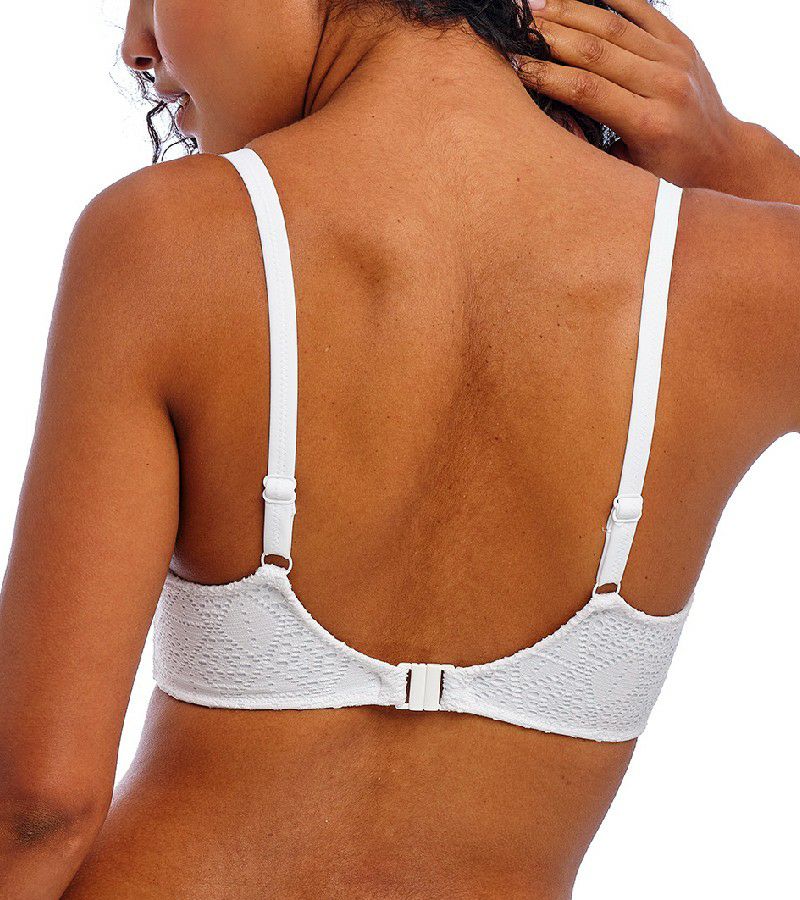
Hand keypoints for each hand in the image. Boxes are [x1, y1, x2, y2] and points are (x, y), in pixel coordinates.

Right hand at [523, 0, 753, 189]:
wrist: (721, 154)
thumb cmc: (668, 173)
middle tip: (516, 25)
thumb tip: (550, 117)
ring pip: (614, 25)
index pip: (585, 90)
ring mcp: (675, 58)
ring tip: (535, 5)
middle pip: (596, 51)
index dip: (545, 74)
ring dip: (571, 11)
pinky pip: (642, 9)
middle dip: (550, 35)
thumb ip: (591, 147)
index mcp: (648, 124)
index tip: (513, 64)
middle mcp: (664, 85)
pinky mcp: (681, 42)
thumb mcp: (627, 173)